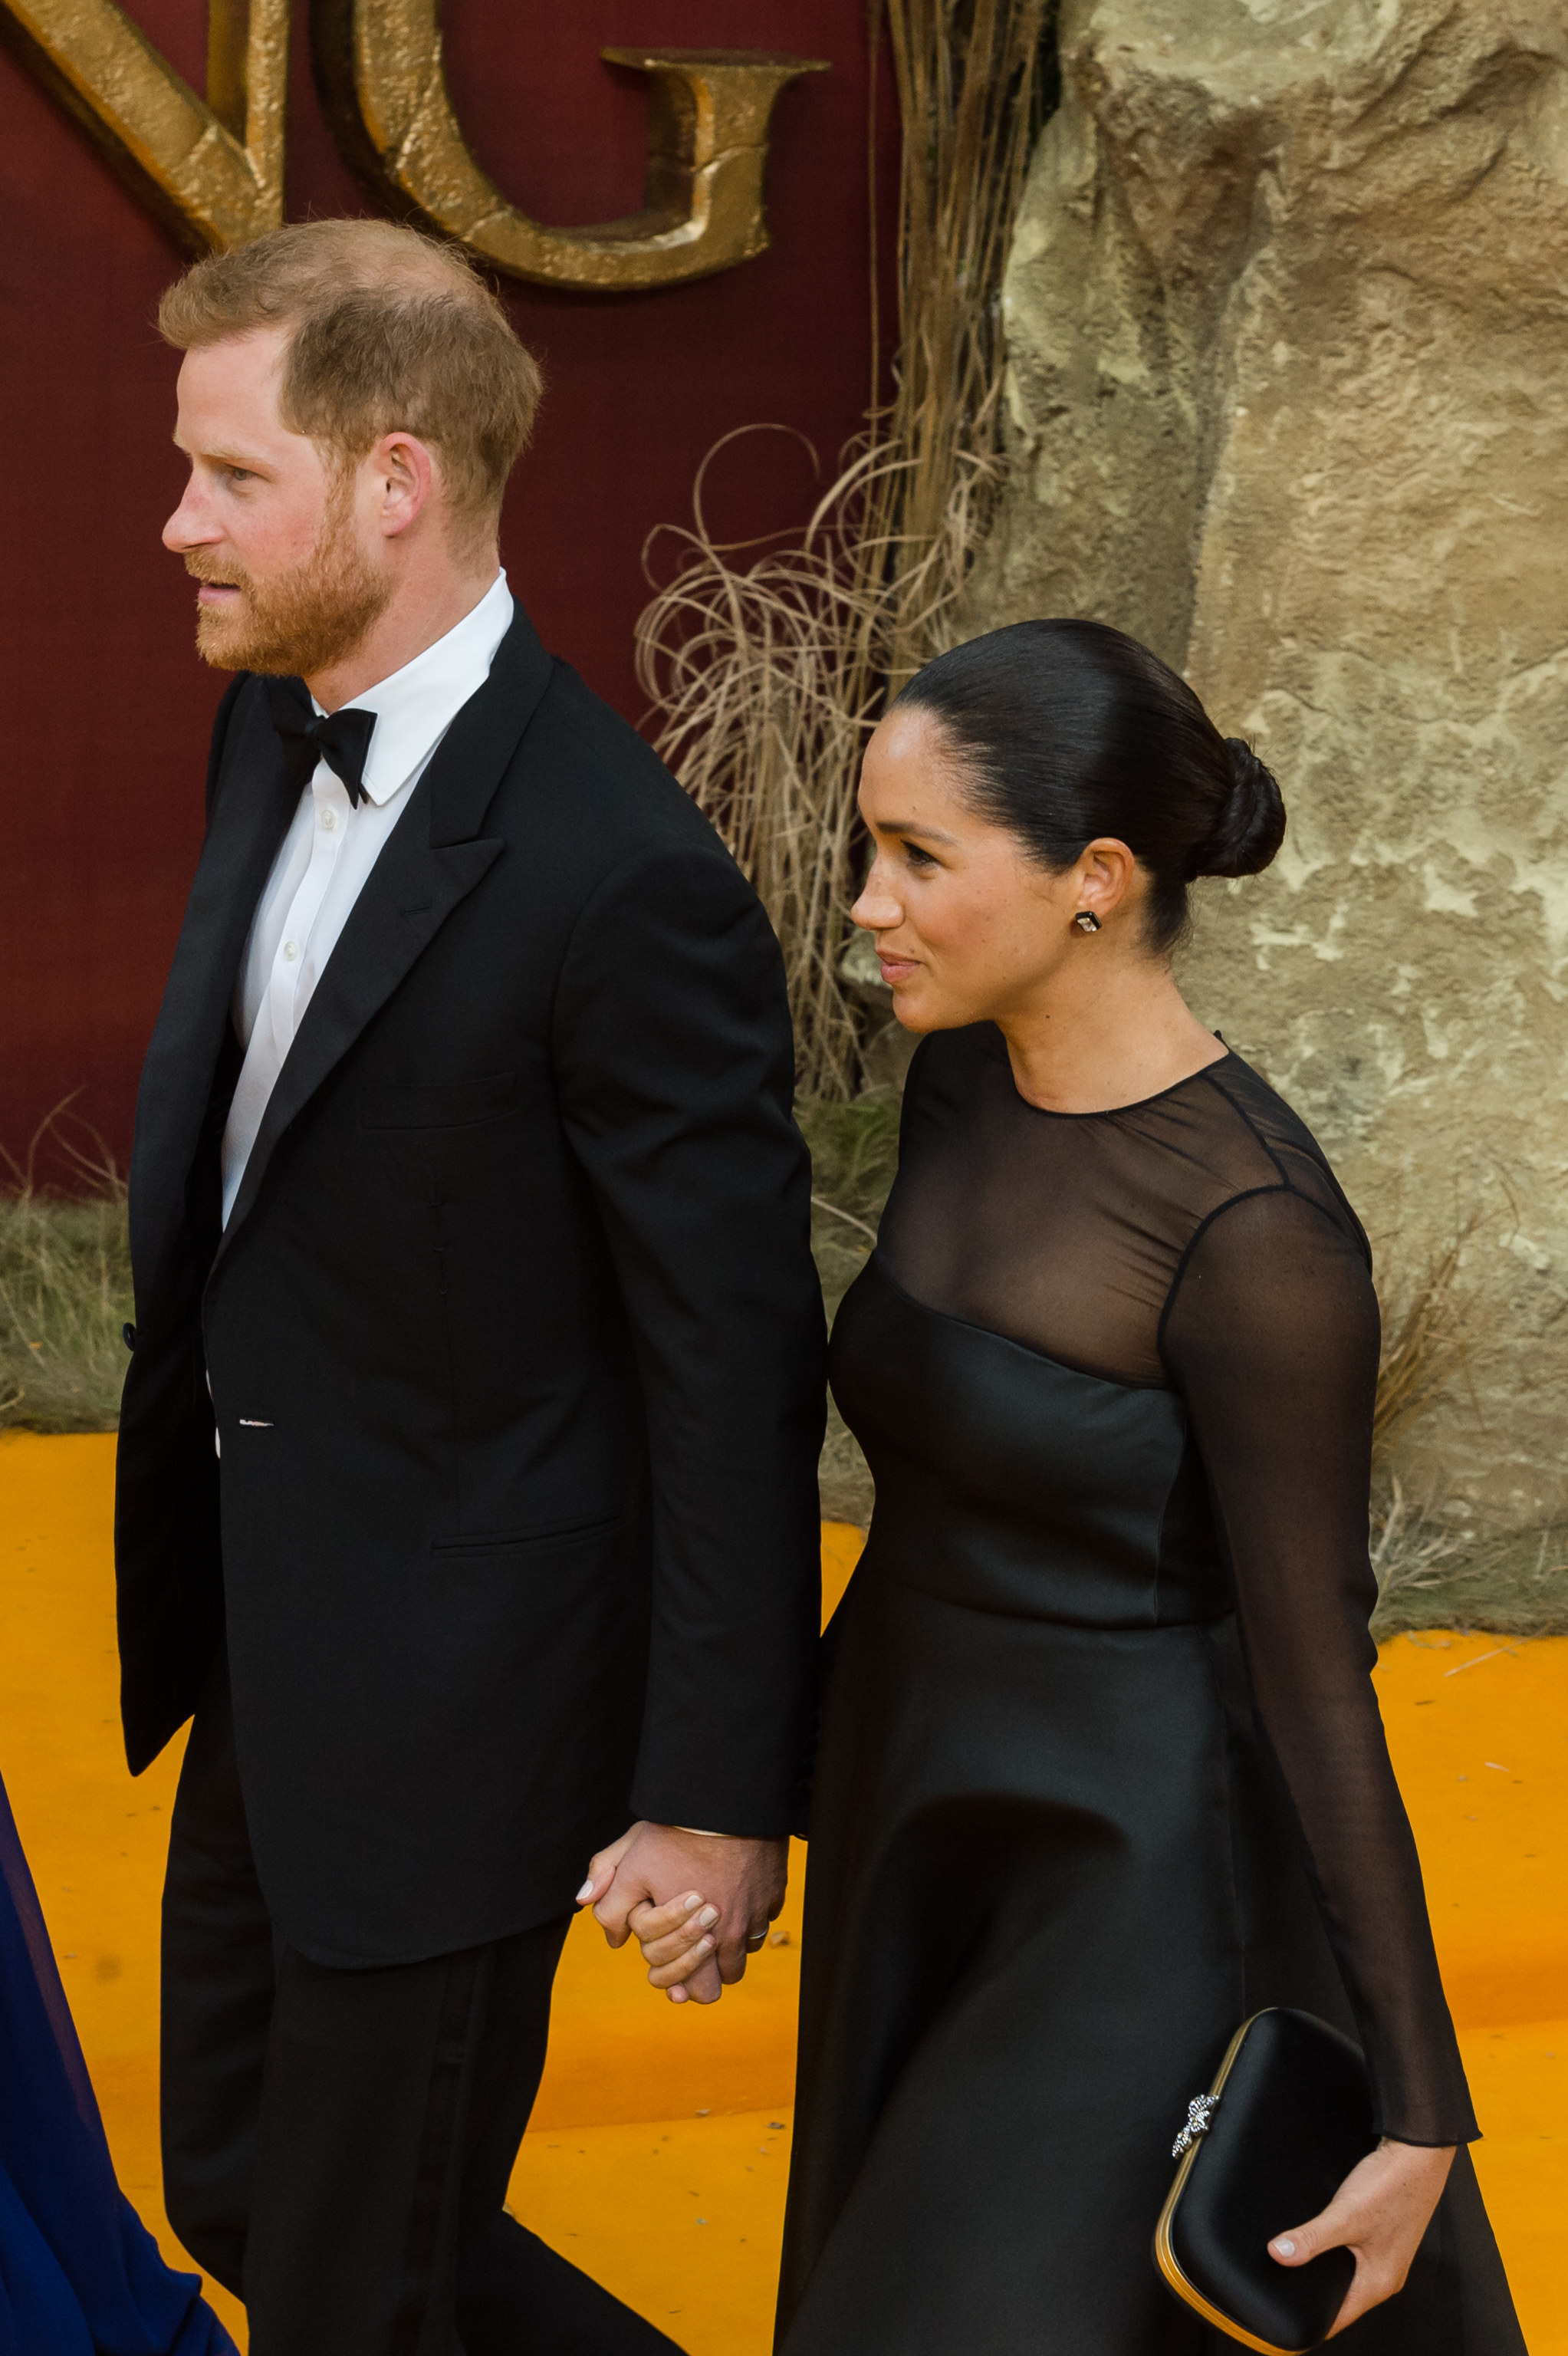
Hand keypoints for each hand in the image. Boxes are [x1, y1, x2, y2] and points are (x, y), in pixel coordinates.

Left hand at [577, 1823, 786, 2005]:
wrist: (726, 1803)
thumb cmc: (676, 1835)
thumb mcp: (630, 1863)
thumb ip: (612, 1902)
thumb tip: (613, 1940)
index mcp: (690, 1939)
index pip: (689, 1990)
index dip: (677, 1980)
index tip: (674, 1961)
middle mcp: (728, 1937)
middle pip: (721, 1983)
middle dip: (706, 1969)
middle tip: (694, 1945)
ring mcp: (755, 1916)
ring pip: (744, 1952)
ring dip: (729, 1942)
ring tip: (714, 1915)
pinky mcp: (774, 1895)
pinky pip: (764, 1920)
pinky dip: (750, 1913)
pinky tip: (734, 1891)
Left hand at [1269, 2138, 1454, 2333]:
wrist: (1418, 2153)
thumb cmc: (1393, 2187)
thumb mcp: (1344, 2216)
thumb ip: (1311, 2237)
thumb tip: (1278, 2254)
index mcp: (1379, 2283)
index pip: (1339, 2318)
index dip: (1312, 2322)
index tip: (1287, 2324)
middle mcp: (1386, 2274)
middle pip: (1344, 2298)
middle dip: (1315, 2297)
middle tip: (1285, 2291)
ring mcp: (1387, 2254)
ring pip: (1350, 2275)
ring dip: (1326, 2272)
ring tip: (1299, 2265)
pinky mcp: (1385, 2234)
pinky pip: (1355, 2255)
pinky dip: (1337, 2253)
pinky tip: (1322, 2238)